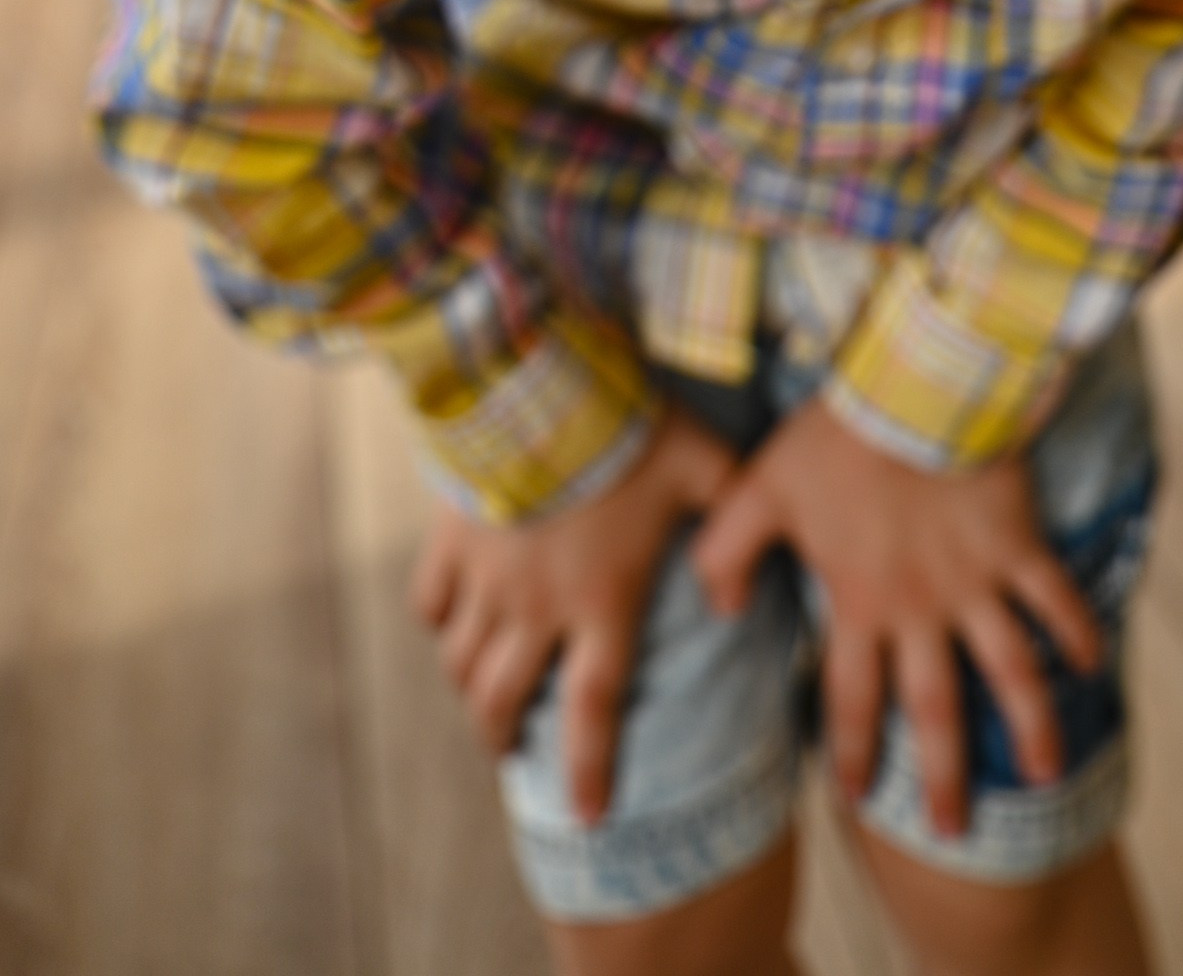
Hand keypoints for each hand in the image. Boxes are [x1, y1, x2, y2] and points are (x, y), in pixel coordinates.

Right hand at [411, 402, 733, 822]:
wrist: (544, 378)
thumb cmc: (634, 424)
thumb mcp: (704, 464)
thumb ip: (735, 523)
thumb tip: (742, 591)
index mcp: (602, 600)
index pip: (594, 708)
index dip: (589, 768)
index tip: (588, 815)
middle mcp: (537, 606)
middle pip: (504, 703)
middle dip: (504, 739)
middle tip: (511, 752)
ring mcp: (485, 578)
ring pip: (462, 664)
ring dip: (472, 688)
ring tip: (483, 694)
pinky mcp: (448, 542)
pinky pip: (430, 604)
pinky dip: (439, 622)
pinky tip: (451, 621)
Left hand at [693, 396, 1098, 836]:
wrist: (913, 387)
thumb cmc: (834, 435)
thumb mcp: (759, 489)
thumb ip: (727, 552)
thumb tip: (720, 608)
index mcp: (860, 604)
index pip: (851, 699)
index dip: (850, 751)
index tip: (855, 795)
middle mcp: (922, 611)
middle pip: (935, 712)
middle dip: (943, 778)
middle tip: (953, 831)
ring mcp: (978, 583)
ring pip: (1011, 673)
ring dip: (1030, 729)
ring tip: (1047, 775)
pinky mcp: (1020, 546)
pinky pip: (1057, 600)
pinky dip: (1077, 632)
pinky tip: (1090, 664)